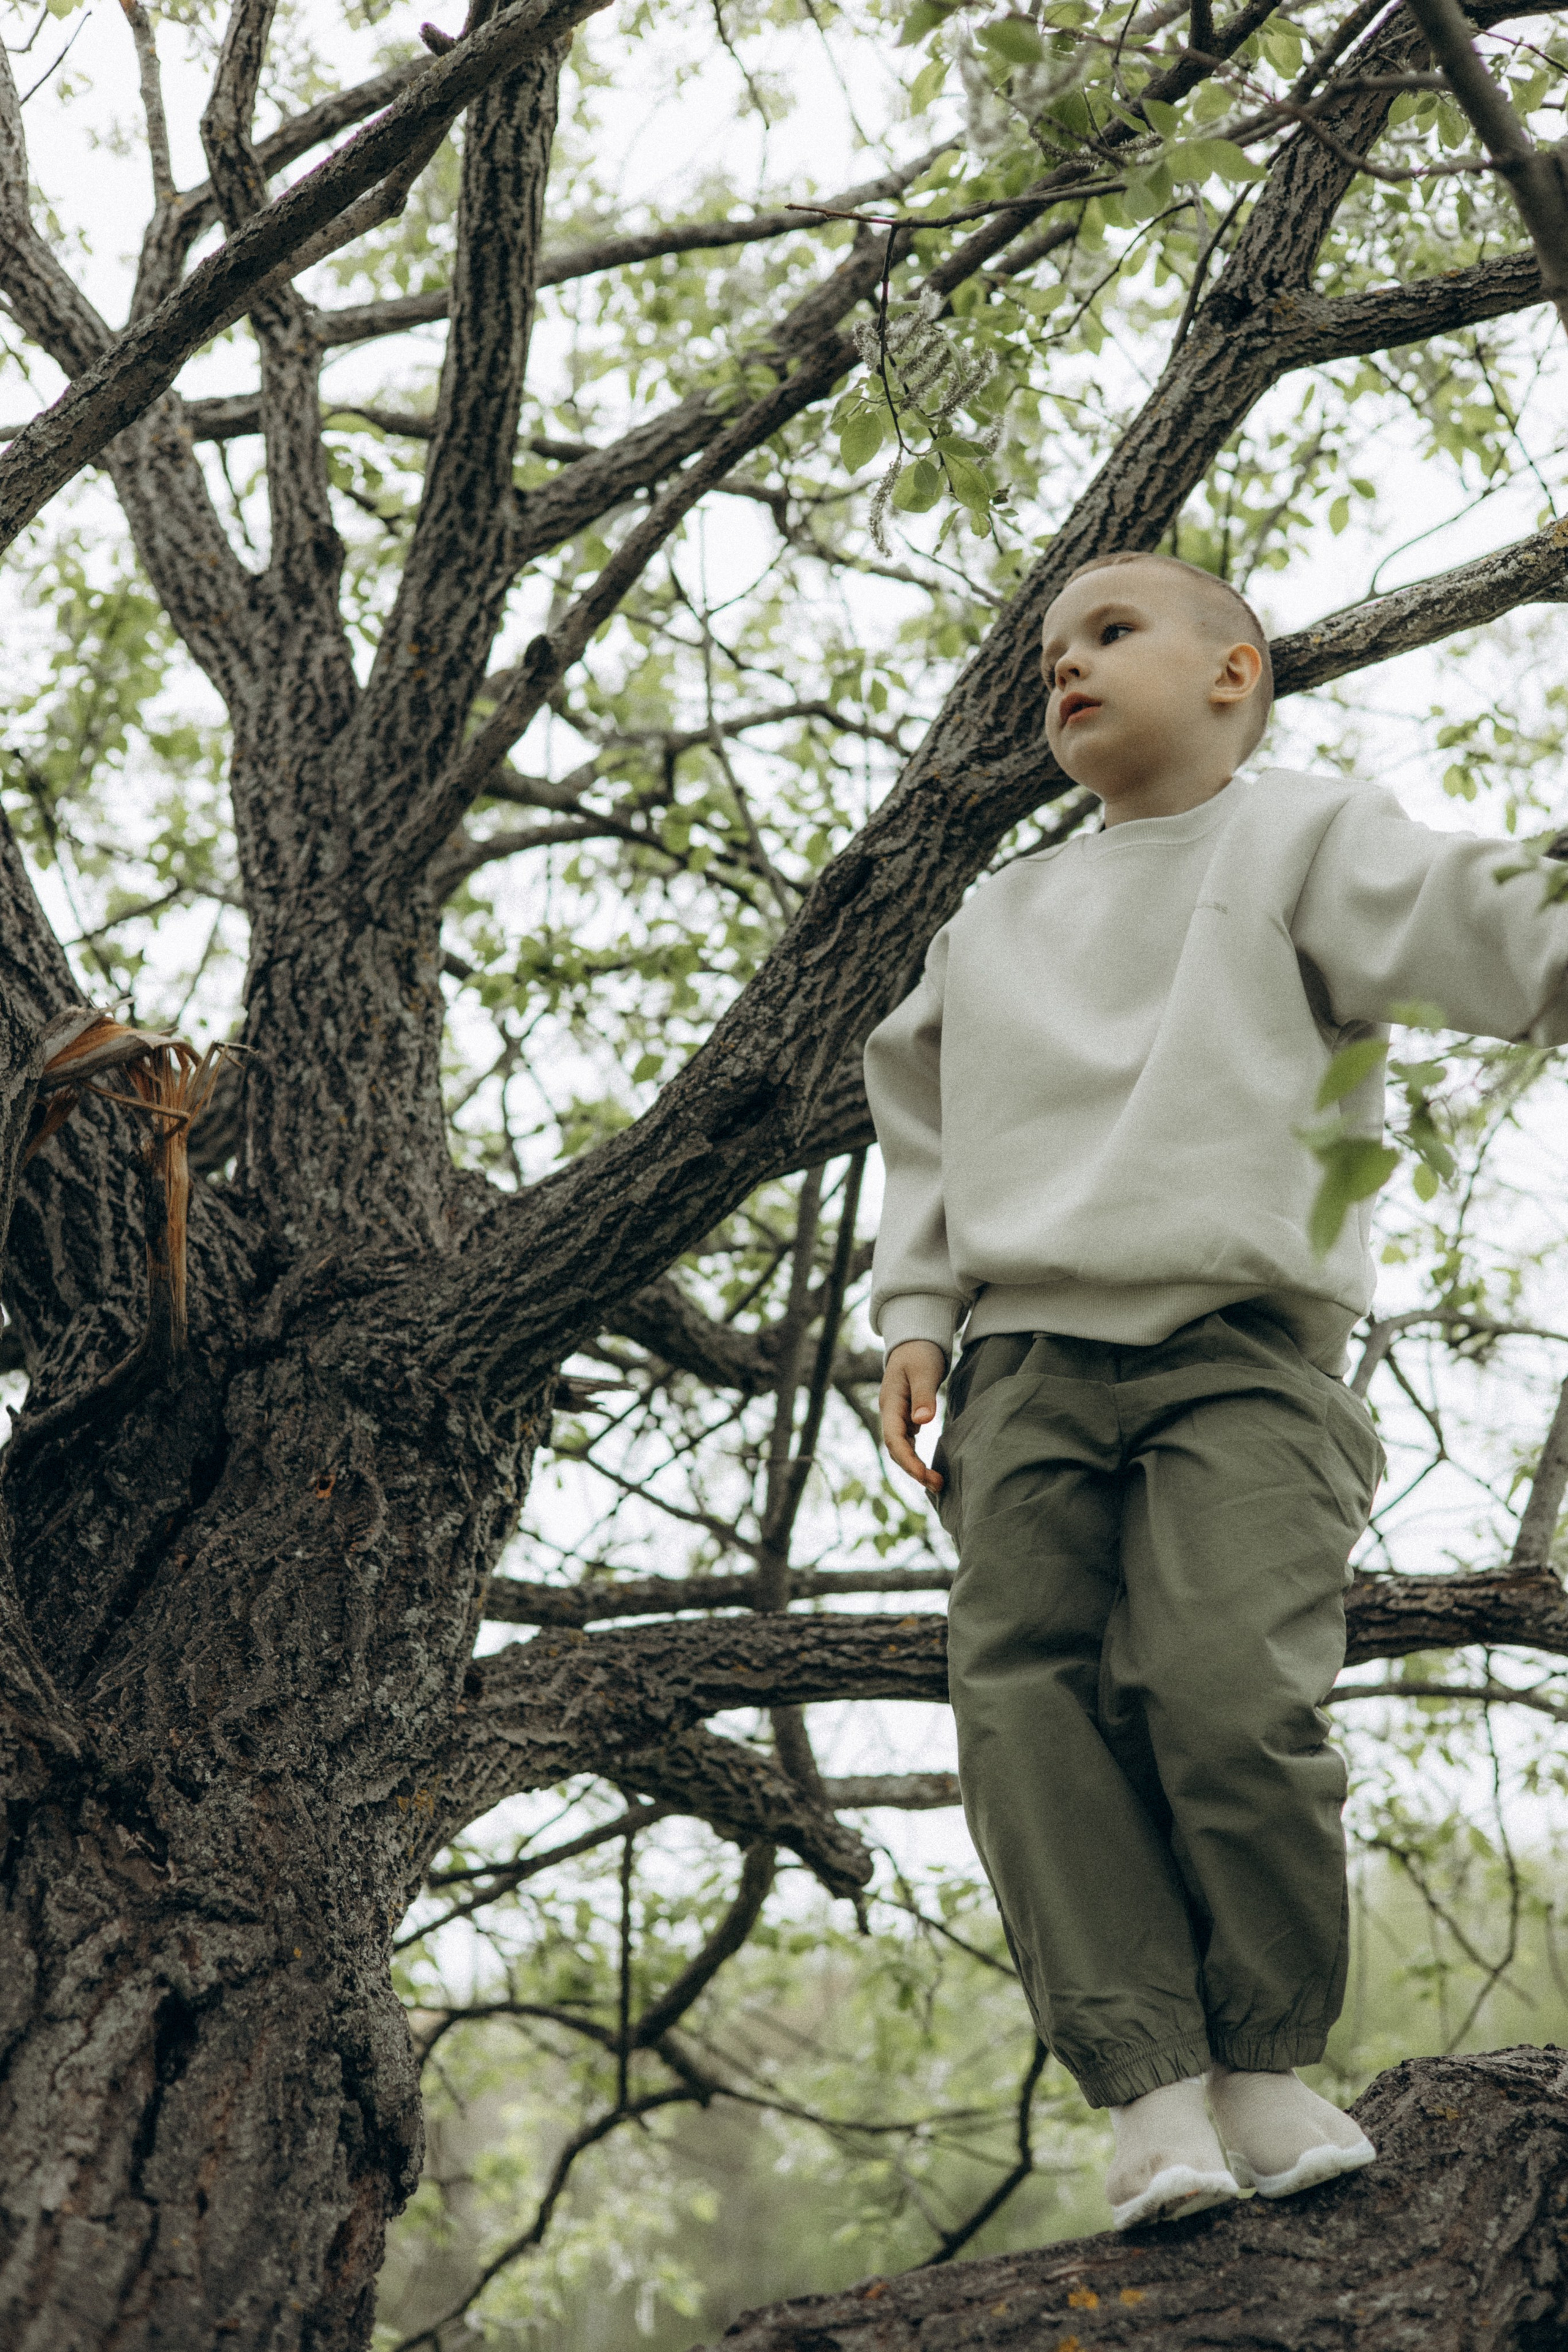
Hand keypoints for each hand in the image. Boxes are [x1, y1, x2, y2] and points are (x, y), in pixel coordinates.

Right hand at [879, 1340, 946, 1493]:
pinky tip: (929, 1468)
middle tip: (937, 1485)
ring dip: (915, 1467)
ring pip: (901, 1448)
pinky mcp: (906, 1417)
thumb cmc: (920, 1353)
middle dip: (913, 1470)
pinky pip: (908, 1443)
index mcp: (890, 1403)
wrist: (915, 1342)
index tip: (923, 1475)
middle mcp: (890, 1413)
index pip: (894, 1439)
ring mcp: (897, 1416)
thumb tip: (922, 1423)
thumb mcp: (924, 1371)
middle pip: (896, 1449)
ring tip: (937, 1483)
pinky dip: (916, 1457)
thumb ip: (923, 1396)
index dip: (907, 1460)